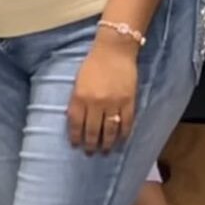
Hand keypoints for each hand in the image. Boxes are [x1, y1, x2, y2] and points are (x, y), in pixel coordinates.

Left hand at [69, 37, 139, 152]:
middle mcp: (95, 103)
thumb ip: (77, 101)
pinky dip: (124, 134)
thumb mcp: (77, 82)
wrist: (114, 51)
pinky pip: (126, 123)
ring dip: (107, 143)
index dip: (75, 137)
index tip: (76, 145)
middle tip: (90, 153)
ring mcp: (114, 103)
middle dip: (91, 144)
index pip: (76, 123)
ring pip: (110, 130)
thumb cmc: (93, 65)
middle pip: (92, 130)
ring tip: (105, 151)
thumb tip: (75, 120)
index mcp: (79, 97)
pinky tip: (121, 141)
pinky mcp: (129, 101)